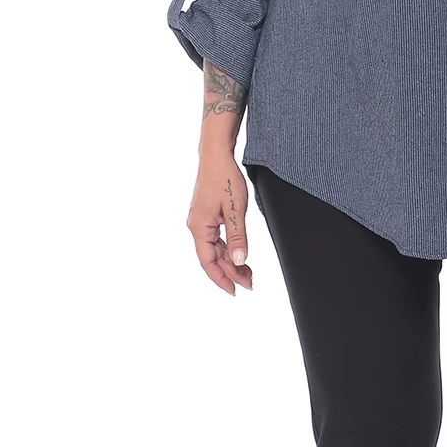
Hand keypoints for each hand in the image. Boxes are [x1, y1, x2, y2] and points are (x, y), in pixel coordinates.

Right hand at [188, 155, 252, 293]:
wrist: (217, 156)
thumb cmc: (225, 178)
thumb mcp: (235, 210)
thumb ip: (238, 238)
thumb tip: (240, 261)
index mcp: (199, 227)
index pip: (209, 262)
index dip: (222, 278)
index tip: (235, 291)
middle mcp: (196, 226)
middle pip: (212, 258)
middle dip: (231, 272)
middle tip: (250, 282)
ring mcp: (200, 221)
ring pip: (215, 250)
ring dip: (230, 261)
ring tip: (248, 272)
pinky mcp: (206, 216)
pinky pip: (216, 239)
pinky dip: (228, 249)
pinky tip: (239, 255)